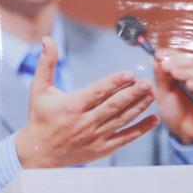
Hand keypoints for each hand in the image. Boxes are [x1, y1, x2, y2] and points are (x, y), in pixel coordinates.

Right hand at [14, 37, 157, 168]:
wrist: (40, 152)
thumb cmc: (41, 117)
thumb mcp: (39, 90)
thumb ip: (46, 64)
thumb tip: (47, 40)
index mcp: (71, 106)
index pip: (97, 92)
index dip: (114, 83)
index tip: (129, 74)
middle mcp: (85, 122)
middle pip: (113, 106)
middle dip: (132, 94)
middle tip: (147, 83)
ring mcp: (95, 137)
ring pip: (122, 120)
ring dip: (139, 107)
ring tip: (152, 94)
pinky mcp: (103, 149)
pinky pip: (125, 138)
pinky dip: (141, 129)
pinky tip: (154, 119)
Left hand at [153, 48, 192, 143]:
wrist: (183, 132)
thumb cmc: (174, 112)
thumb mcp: (162, 93)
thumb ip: (160, 77)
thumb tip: (153, 58)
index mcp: (186, 72)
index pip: (180, 57)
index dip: (170, 54)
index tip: (158, 54)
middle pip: (192, 62)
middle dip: (177, 62)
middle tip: (165, 65)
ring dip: (187, 72)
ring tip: (175, 74)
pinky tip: (190, 84)